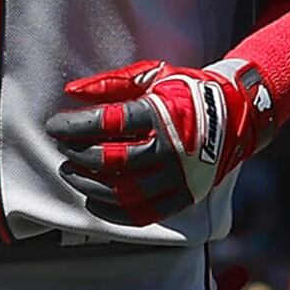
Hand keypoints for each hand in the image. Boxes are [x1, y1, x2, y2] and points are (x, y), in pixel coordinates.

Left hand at [47, 57, 274, 224]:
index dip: (74, 126)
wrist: (236, 113)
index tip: (54, 126)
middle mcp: (173, 149)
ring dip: (89, 185)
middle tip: (62, 149)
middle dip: (79, 155)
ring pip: (124, 191)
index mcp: (163, 114)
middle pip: (113, 160)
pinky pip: (142, 214)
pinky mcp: (184, 197)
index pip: (108, 123)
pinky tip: (92, 200)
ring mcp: (181, 177)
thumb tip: (70, 93)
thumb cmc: (186, 90)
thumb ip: (111, 83)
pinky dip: (112, 212)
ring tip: (71, 174)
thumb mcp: (152, 75)